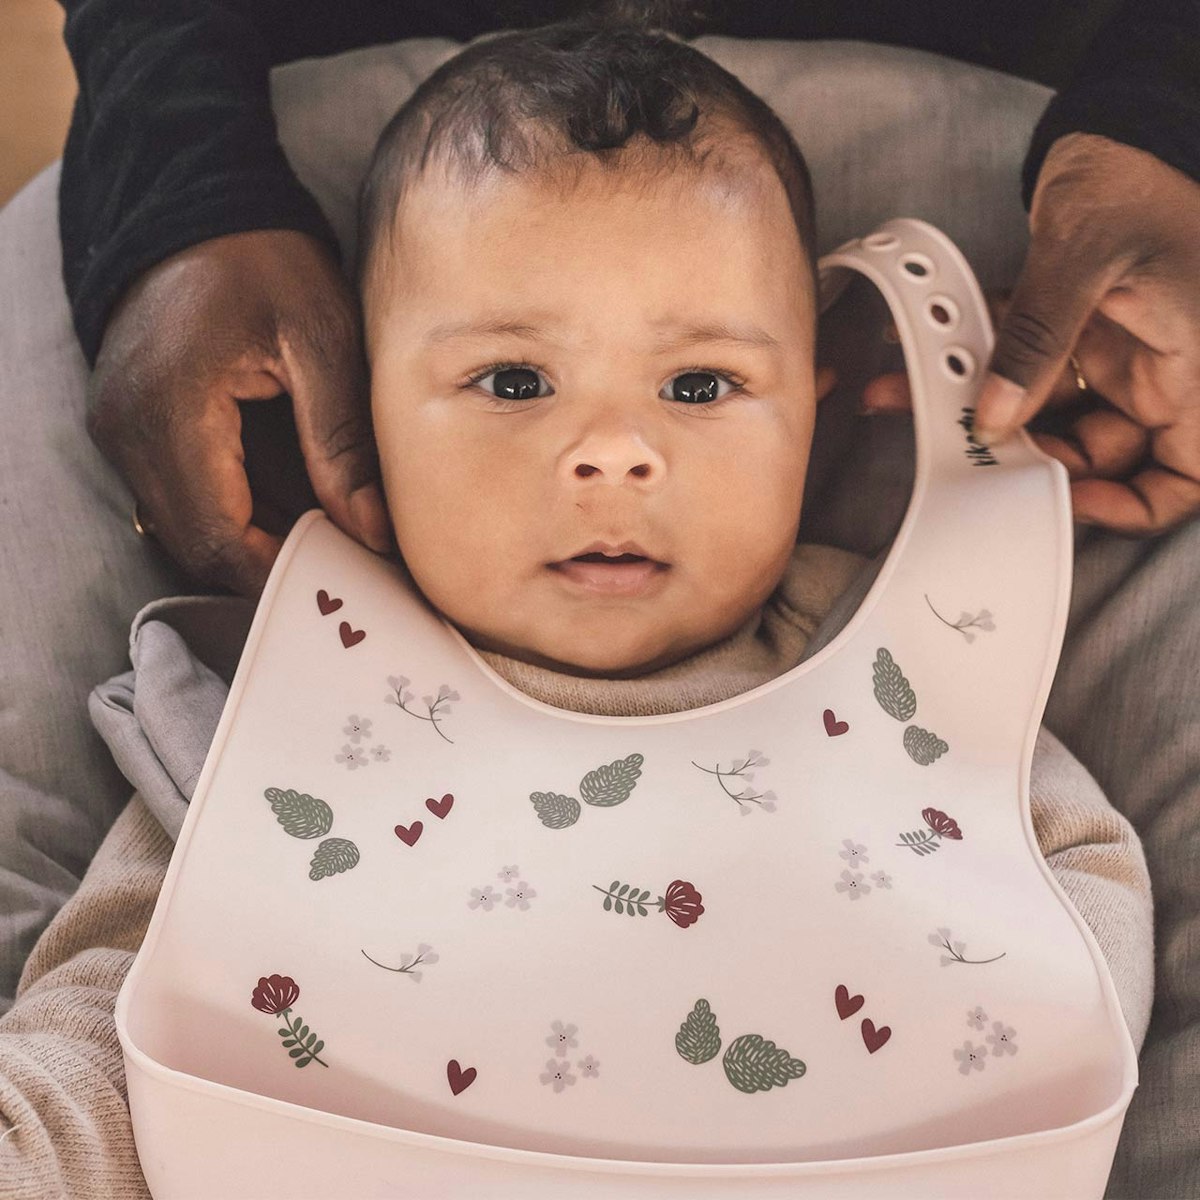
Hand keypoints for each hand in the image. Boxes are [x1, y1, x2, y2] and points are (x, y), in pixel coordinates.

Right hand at [87, 229, 391, 593]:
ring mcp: (120, 428)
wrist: (198, 204)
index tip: (340, 579)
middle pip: (196, 545)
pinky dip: (232, 511)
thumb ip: (342, 440)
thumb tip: (372, 530)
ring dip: (251, 542)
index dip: (278, 573)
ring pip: (185, 527)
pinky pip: (178, 495)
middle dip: (268, 566)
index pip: (217, 537)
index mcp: (171, 411)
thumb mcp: (322, 340)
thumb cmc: (265, 261)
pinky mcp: (130, 422)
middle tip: (340, 567)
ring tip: (323, 538)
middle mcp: (127, 430)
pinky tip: (287, 503)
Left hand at [864, 134, 1199, 533]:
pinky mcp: (1076, 331)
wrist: (1121, 122)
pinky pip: (1026, 367)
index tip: (1070, 501)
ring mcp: (1116, 352)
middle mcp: (1159, 370)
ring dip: (985, 412)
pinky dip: (977, 366)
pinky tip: (919, 363)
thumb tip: (994, 417)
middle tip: (969, 455)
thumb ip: (1039, 340)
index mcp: (1197, 367)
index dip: (1135, 505)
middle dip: (1032, 459)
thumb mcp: (1088, 257)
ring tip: (915, 402)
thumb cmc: (1135, 174)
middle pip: (1104, 455)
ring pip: (1051, 413)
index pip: (1187, 475)